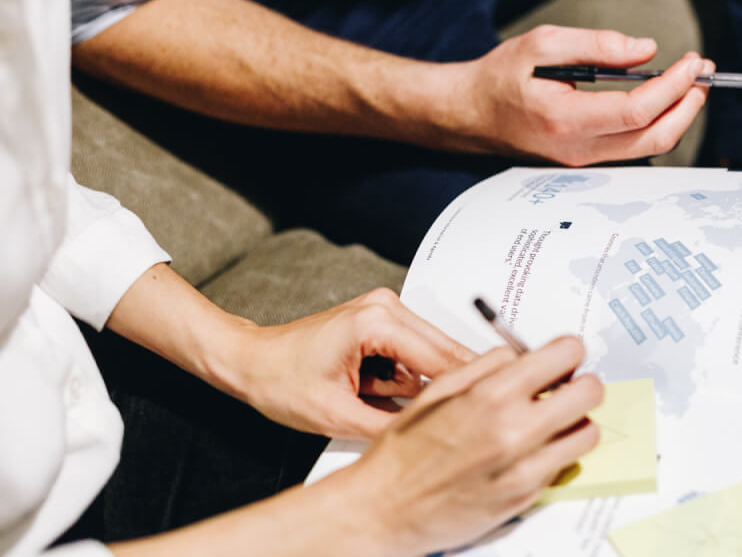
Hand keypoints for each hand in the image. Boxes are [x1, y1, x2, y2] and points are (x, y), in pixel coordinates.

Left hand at [234, 288, 476, 438]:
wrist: (251, 361)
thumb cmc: (280, 381)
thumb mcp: (338, 416)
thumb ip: (392, 425)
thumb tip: (434, 436)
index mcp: (376, 323)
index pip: (441, 360)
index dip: (465, 390)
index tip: (488, 410)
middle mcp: (387, 306)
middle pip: (445, 352)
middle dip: (441, 388)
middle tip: (437, 418)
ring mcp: (386, 308)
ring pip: (432, 354)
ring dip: (415, 383)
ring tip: (372, 395)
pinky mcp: (383, 318)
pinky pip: (415, 351)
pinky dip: (404, 374)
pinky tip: (375, 387)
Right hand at [342, 337, 601, 555]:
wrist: (384, 510)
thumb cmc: (402, 454)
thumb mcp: (437, 390)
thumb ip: (485, 366)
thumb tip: (520, 354)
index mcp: (491, 395)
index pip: (565, 354)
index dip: (569, 350)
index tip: (567, 354)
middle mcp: (514, 430)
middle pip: (590, 392)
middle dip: (582, 384)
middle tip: (568, 386)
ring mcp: (525, 467)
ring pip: (588, 432)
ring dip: (576, 421)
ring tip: (553, 421)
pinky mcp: (527, 496)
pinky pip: (566, 464)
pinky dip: (557, 452)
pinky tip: (532, 449)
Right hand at [461, 25, 712, 165]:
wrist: (472, 115)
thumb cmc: (501, 78)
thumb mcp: (542, 44)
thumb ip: (596, 46)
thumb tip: (645, 50)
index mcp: (566, 118)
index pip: (637, 110)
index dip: (672, 86)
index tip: (691, 61)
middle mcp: (579, 148)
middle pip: (655, 138)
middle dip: (688, 105)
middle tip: (702, 72)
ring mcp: (585, 160)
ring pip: (650, 147)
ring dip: (678, 115)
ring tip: (690, 82)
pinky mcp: (588, 160)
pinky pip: (635, 147)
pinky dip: (658, 123)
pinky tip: (664, 98)